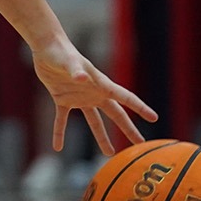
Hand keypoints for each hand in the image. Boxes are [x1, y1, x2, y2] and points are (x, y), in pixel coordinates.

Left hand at [30, 37, 156, 155]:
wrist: (47, 47)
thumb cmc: (61, 52)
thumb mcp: (70, 62)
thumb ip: (76, 71)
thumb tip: (82, 79)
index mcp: (101, 84)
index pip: (125, 98)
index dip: (140, 108)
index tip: (154, 118)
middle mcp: (94, 93)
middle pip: (115, 114)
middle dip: (128, 128)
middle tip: (140, 143)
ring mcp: (79, 97)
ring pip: (94, 121)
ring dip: (101, 137)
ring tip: (108, 153)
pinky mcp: (62, 98)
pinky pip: (62, 120)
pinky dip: (59, 132)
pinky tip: (58, 147)